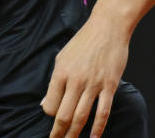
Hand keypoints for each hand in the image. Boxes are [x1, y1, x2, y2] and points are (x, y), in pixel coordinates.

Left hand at [41, 15, 130, 137]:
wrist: (107, 28)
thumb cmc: (83, 42)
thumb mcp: (62, 57)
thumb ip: (54, 81)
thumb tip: (45, 104)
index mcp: (60, 73)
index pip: (50, 104)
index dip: (49, 116)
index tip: (52, 123)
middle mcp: (75, 81)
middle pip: (64, 114)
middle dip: (59, 132)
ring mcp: (93, 84)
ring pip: (82, 116)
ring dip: (75, 133)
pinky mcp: (109, 86)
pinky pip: (102, 111)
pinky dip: (98, 127)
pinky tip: (93, 137)